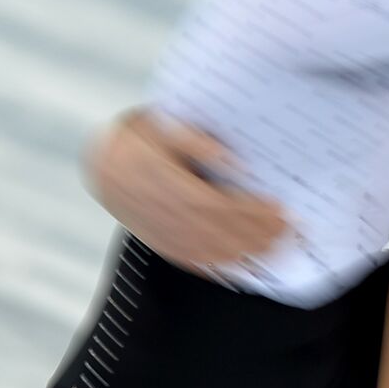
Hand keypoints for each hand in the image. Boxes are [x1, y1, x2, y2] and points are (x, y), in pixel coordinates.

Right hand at [85, 110, 288, 267]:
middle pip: (213, 229)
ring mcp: (155, 228)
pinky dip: (215, 264)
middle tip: (287, 231)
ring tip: (274, 247)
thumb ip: (195, 140)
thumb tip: (231, 160)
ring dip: (242, 251)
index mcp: (158, 178)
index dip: (247, 211)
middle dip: (254, 233)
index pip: (212, 203)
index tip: (277, 209)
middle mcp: (156, 208)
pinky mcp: (155, 239)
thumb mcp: (163, 123)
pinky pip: (186, 258)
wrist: (101, 159)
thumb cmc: (137, 136)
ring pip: (202, 248)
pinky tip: (239, 264)